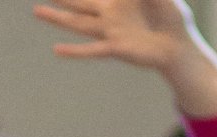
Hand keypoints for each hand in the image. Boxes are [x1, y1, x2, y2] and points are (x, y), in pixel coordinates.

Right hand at [33, 0, 216, 115]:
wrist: (178, 45)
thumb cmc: (171, 17)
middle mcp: (110, 14)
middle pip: (79, 2)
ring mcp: (110, 31)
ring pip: (78, 22)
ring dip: (57, 17)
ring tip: (37, 11)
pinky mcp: (115, 47)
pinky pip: (91, 49)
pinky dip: (74, 51)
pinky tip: (56, 50)